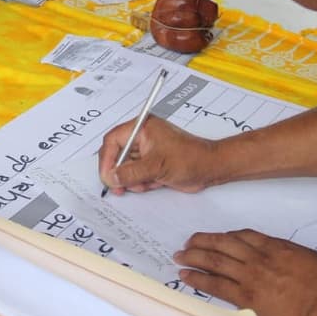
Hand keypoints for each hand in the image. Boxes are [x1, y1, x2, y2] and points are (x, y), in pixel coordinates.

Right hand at [97, 117, 218, 194]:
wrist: (210, 168)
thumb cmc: (190, 158)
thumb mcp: (156, 166)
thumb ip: (131, 172)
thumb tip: (111, 177)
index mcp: (141, 128)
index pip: (113, 140)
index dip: (107, 159)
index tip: (107, 176)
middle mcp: (142, 137)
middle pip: (117, 155)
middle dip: (119, 173)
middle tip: (118, 187)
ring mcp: (147, 151)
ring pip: (126, 168)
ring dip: (132, 180)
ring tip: (144, 184)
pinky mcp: (152, 164)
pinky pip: (137, 174)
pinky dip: (141, 182)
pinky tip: (154, 183)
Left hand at [173, 229, 316, 315]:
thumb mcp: (311, 259)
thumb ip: (291, 257)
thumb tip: (285, 260)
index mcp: (276, 247)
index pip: (244, 236)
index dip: (227, 236)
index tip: (218, 238)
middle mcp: (260, 258)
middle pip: (224, 244)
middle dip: (203, 242)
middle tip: (189, 242)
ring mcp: (252, 276)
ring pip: (215, 261)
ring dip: (194, 257)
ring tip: (180, 255)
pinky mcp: (248, 297)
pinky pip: (216, 285)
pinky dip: (199, 278)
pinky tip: (186, 275)